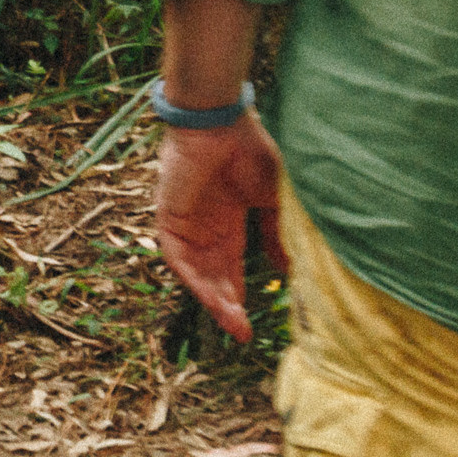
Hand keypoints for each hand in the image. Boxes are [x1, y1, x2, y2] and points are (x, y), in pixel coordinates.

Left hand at [153, 113, 285, 342]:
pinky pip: (178, 259)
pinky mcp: (169, 219)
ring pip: (197, 274)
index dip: (241, 294)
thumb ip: (277, 234)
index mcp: (229, 221)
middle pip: (214, 276)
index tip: (255, 324)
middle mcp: (205, 228)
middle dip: (228, 306)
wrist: (220, 123)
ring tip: (234, 323)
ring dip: (214, 300)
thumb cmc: (249, 151)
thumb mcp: (273, 199)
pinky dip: (195, 281)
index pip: (232, 267)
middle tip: (243, 333)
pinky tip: (214, 300)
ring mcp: (185, 224)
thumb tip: (289, 270)